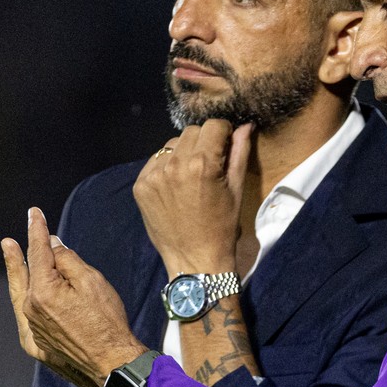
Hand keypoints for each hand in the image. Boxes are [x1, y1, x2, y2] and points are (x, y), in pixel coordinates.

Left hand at [2, 208, 147, 386]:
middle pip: (23, 276)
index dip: (36, 231)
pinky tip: (25, 297)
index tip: (34, 215)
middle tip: (8, 241)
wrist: (112, 365)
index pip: (38, 253)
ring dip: (19, 277)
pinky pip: (26, 320)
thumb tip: (53, 247)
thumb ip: (68, 261)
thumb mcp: (93, 282)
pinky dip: (25, 304)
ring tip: (13, 259)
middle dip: (17, 255)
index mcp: (43, 292)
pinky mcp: (38, 347)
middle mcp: (31, 311)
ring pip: (22, 297)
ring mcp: (32, 331)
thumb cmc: (108, 323)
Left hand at [133, 121, 253, 276]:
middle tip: (210, 165)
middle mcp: (174, 165)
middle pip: (192, 132)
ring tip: (191, 177)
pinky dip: (167, 167)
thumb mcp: (236, 190)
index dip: (224, 133)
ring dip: (184, 153)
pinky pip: (156, 161)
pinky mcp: (141, 185)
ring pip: (172, 145)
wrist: (195, 261)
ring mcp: (153, 175)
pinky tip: (176, 186)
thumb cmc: (222, 228)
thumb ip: (239, 153)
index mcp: (202, 164)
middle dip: (204, 142)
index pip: (213, 126)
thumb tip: (245, 126)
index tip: (226, 145)